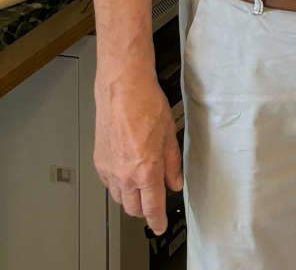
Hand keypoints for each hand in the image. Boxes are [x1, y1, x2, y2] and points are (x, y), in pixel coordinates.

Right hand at [94, 73, 181, 235]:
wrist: (122, 90)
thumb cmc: (146, 105)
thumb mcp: (169, 134)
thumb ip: (172, 163)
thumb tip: (175, 182)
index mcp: (146, 169)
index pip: (152, 206)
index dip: (157, 220)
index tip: (159, 226)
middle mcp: (125, 174)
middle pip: (133, 208)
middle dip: (144, 210)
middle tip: (153, 204)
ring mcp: (110, 169)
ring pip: (119, 198)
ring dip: (130, 199)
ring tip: (141, 187)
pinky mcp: (99, 162)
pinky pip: (109, 184)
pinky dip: (118, 185)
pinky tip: (126, 174)